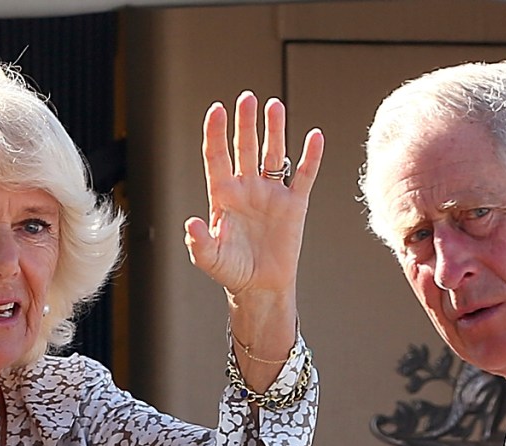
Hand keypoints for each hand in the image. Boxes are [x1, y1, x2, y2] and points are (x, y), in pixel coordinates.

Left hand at [184, 92, 322, 306]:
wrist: (261, 287)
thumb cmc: (232, 272)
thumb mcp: (209, 259)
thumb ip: (198, 241)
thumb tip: (190, 223)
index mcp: (223, 195)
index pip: (217, 156)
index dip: (216, 132)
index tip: (217, 110)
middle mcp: (247, 188)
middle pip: (245, 147)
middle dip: (245, 123)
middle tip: (247, 98)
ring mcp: (271, 194)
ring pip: (273, 154)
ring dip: (274, 131)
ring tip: (274, 106)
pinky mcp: (295, 205)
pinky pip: (304, 176)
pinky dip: (311, 157)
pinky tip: (315, 137)